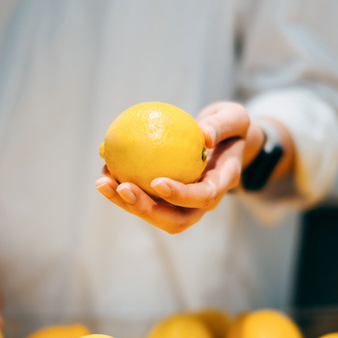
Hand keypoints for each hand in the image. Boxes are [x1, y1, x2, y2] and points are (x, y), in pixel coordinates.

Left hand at [95, 101, 263, 233]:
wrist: (228, 142)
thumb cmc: (232, 127)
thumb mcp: (234, 118)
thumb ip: (221, 126)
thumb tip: (203, 136)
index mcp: (221, 184)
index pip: (203, 197)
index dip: (179, 195)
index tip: (156, 182)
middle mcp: (203, 202)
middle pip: (175, 219)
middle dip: (146, 209)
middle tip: (122, 188)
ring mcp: (184, 204)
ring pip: (155, 215)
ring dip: (127, 203)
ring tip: (103, 183)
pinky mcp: (168, 200)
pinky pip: (145, 199)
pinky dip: (123, 190)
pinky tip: (104, 172)